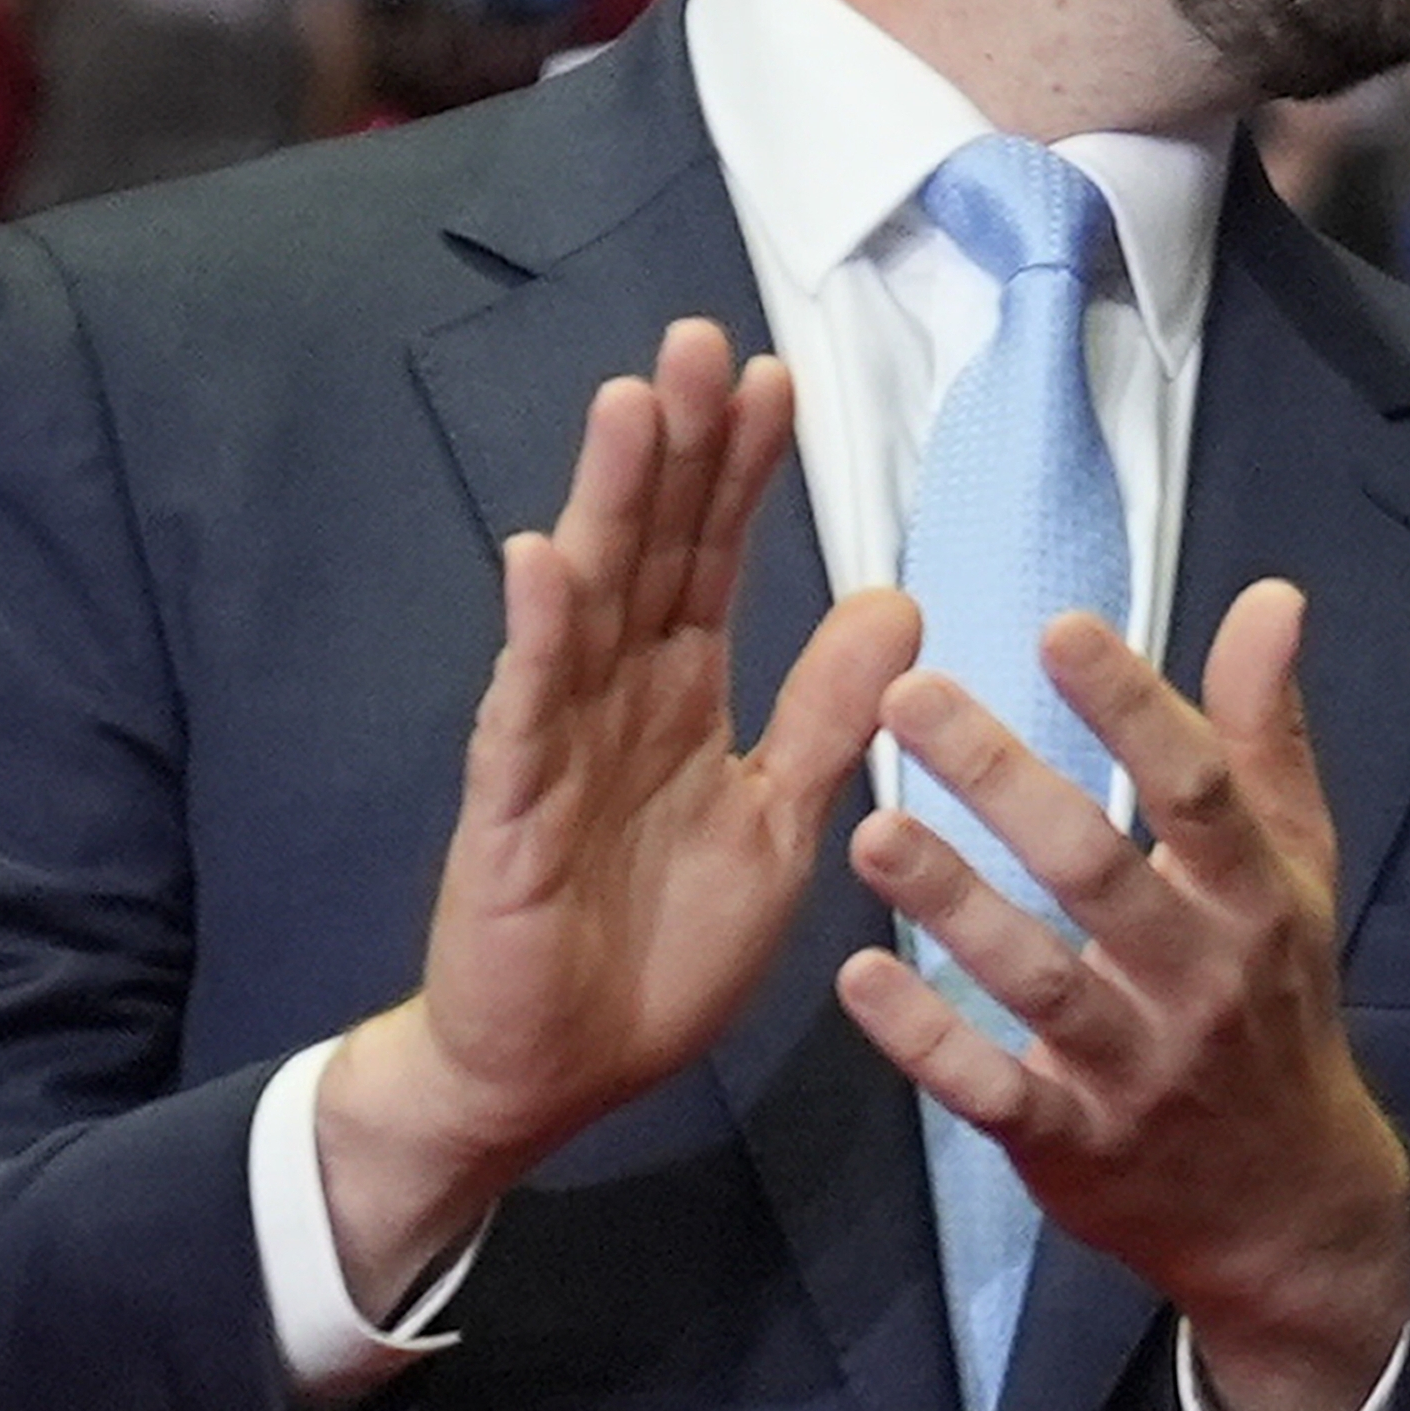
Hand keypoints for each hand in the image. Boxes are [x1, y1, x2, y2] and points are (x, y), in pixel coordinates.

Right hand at [321, 323, 917, 1309]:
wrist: (557, 1071)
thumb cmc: (656, 949)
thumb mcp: (778, 823)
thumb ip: (826, 714)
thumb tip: (899, 597)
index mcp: (681, 697)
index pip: (715, 558)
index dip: (741, 472)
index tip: (775, 378)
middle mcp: (614, 696)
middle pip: (651, 548)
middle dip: (674, 446)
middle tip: (701, 339)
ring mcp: (554, 743)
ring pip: (587, 600)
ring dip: (608, 502)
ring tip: (632, 403)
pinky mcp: (509, 810)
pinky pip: (523, 710)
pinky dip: (536, 634)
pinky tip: (544, 557)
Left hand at [838, 582, 1409, 1410]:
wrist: (1287, 1203)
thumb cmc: (1274, 1002)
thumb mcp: (1295, 869)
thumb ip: (1263, 735)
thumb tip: (1273, 598)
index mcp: (1254, 897)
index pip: (1196, 787)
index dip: (1132, 707)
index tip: (1061, 629)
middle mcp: (1200, 976)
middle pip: (1099, 869)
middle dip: (1005, 779)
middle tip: (910, 697)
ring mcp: (1135, 1067)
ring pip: (1037, 979)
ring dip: (952, 904)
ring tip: (868, 829)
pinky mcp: (1073, 1141)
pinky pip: (994, 1091)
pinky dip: (927, 1040)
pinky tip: (859, 980)